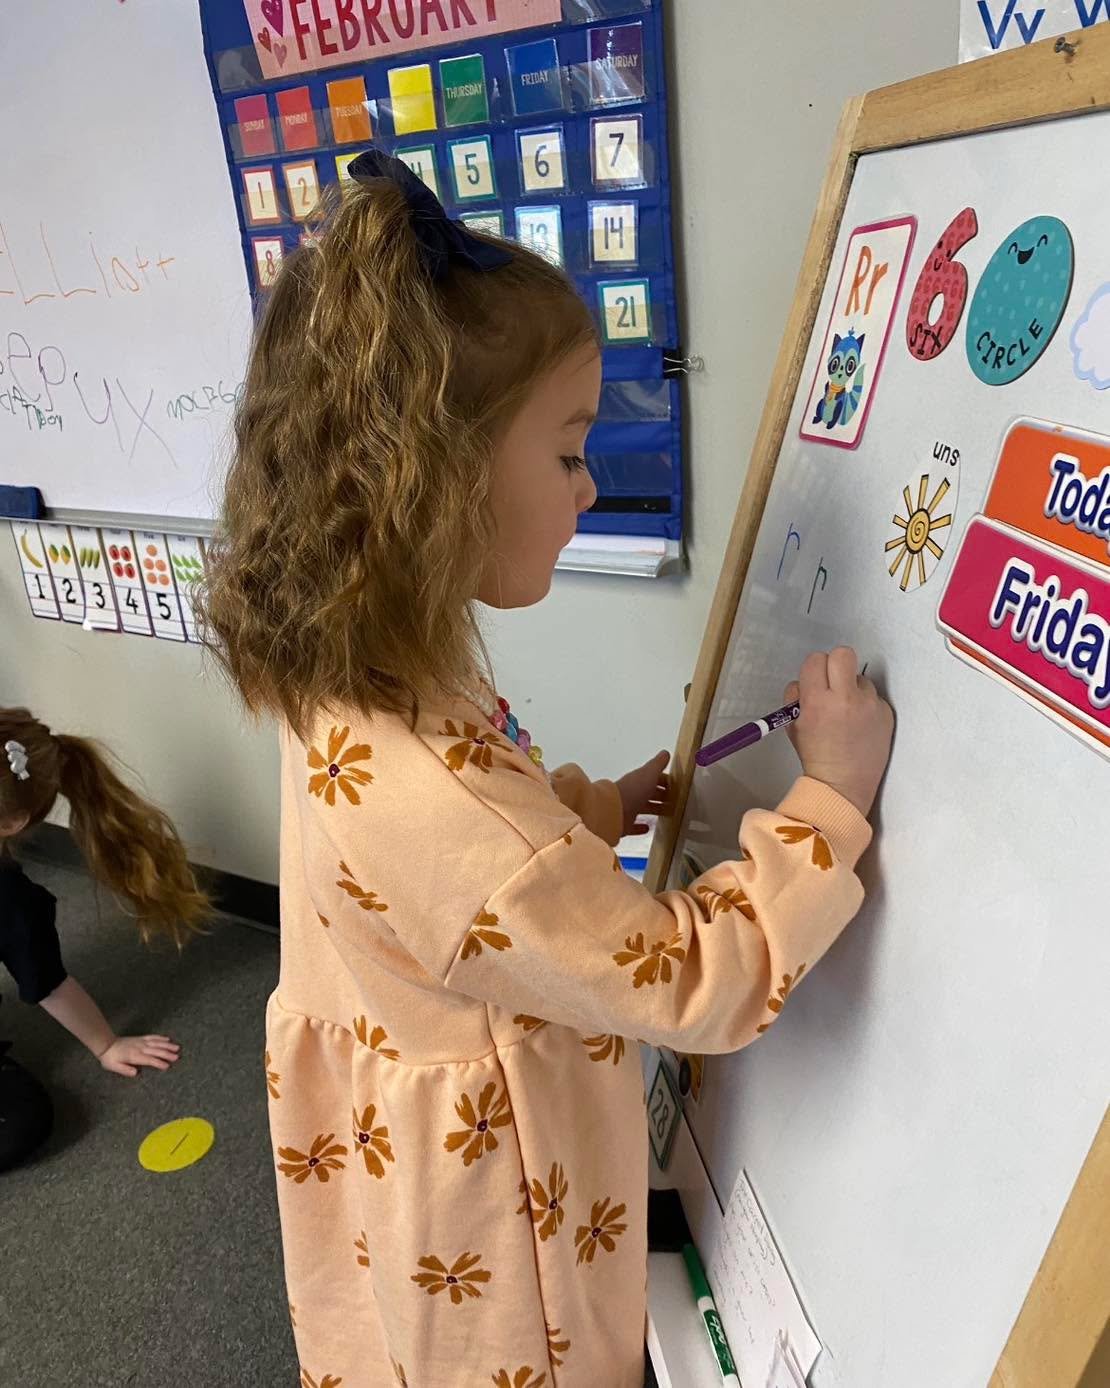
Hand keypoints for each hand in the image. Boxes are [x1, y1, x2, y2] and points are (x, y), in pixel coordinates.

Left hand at [98, 1035, 180, 1077]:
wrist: (106, 1044)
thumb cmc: (110, 1058)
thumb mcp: (114, 1067)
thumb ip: (125, 1070)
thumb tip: (136, 1073)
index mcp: (134, 1056)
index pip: (149, 1059)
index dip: (158, 1062)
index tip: (167, 1066)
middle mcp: (140, 1048)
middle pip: (156, 1050)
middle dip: (167, 1053)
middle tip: (177, 1056)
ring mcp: (141, 1042)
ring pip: (157, 1043)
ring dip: (167, 1045)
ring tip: (177, 1047)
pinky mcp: (140, 1038)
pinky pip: (152, 1037)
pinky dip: (160, 1037)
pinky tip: (167, 1038)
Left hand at [615, 750, 671, 836]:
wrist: (613, 811)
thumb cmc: (634, 790)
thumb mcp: (649, 773)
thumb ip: (658, 764)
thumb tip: (666, 753)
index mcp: (638, 780)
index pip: (654, 778)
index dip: (665, 781)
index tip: (677, 786)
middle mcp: (633, 793)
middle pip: (650, 793)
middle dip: (662, 795)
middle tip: (677, 800)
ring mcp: (628, 809)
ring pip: (644, 808)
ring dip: (655, 809)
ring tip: (669, 812)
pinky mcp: (624, 825)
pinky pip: (634, 826)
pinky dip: (641, 826)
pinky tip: (648, 828)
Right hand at [785, 647, 893, 815]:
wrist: (843, 786)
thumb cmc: (815, 757)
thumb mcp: (793, 726)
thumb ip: (797, 699)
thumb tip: (807, 683)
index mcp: (817, 701)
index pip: (815, 660)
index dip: (815, 669)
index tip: (816, 682)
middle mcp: (845, 698)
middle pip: (843, 654)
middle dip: (836, 664)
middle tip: (834, 682)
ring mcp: (870, 705)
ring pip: (861, 678)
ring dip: (853, 688)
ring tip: (848, 712)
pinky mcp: (887, 713)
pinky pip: (874, 697)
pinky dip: (867, 706)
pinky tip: (861, 725)